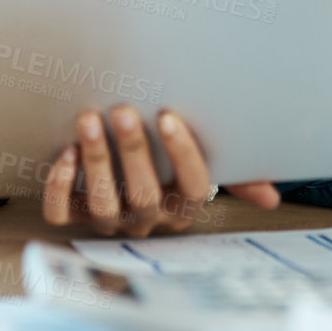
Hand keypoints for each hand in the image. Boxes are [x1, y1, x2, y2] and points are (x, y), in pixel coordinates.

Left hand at [41, 105, 279, 236]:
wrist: (116, 180)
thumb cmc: (166, 165)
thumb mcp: (203, 169)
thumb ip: (236, 177)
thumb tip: (272, 197)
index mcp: (182, 205)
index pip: (193, 188)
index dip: (183, 155)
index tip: (169, 116)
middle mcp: (147, 217)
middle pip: (144, 195)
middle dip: (132, 152)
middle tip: (123, 110)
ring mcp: (109, 220)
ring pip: (103, 205)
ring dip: (96, 162)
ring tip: (88, 120)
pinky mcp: (73, 217)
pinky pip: (62, 213)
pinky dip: (59, 186)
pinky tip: (65, 152)